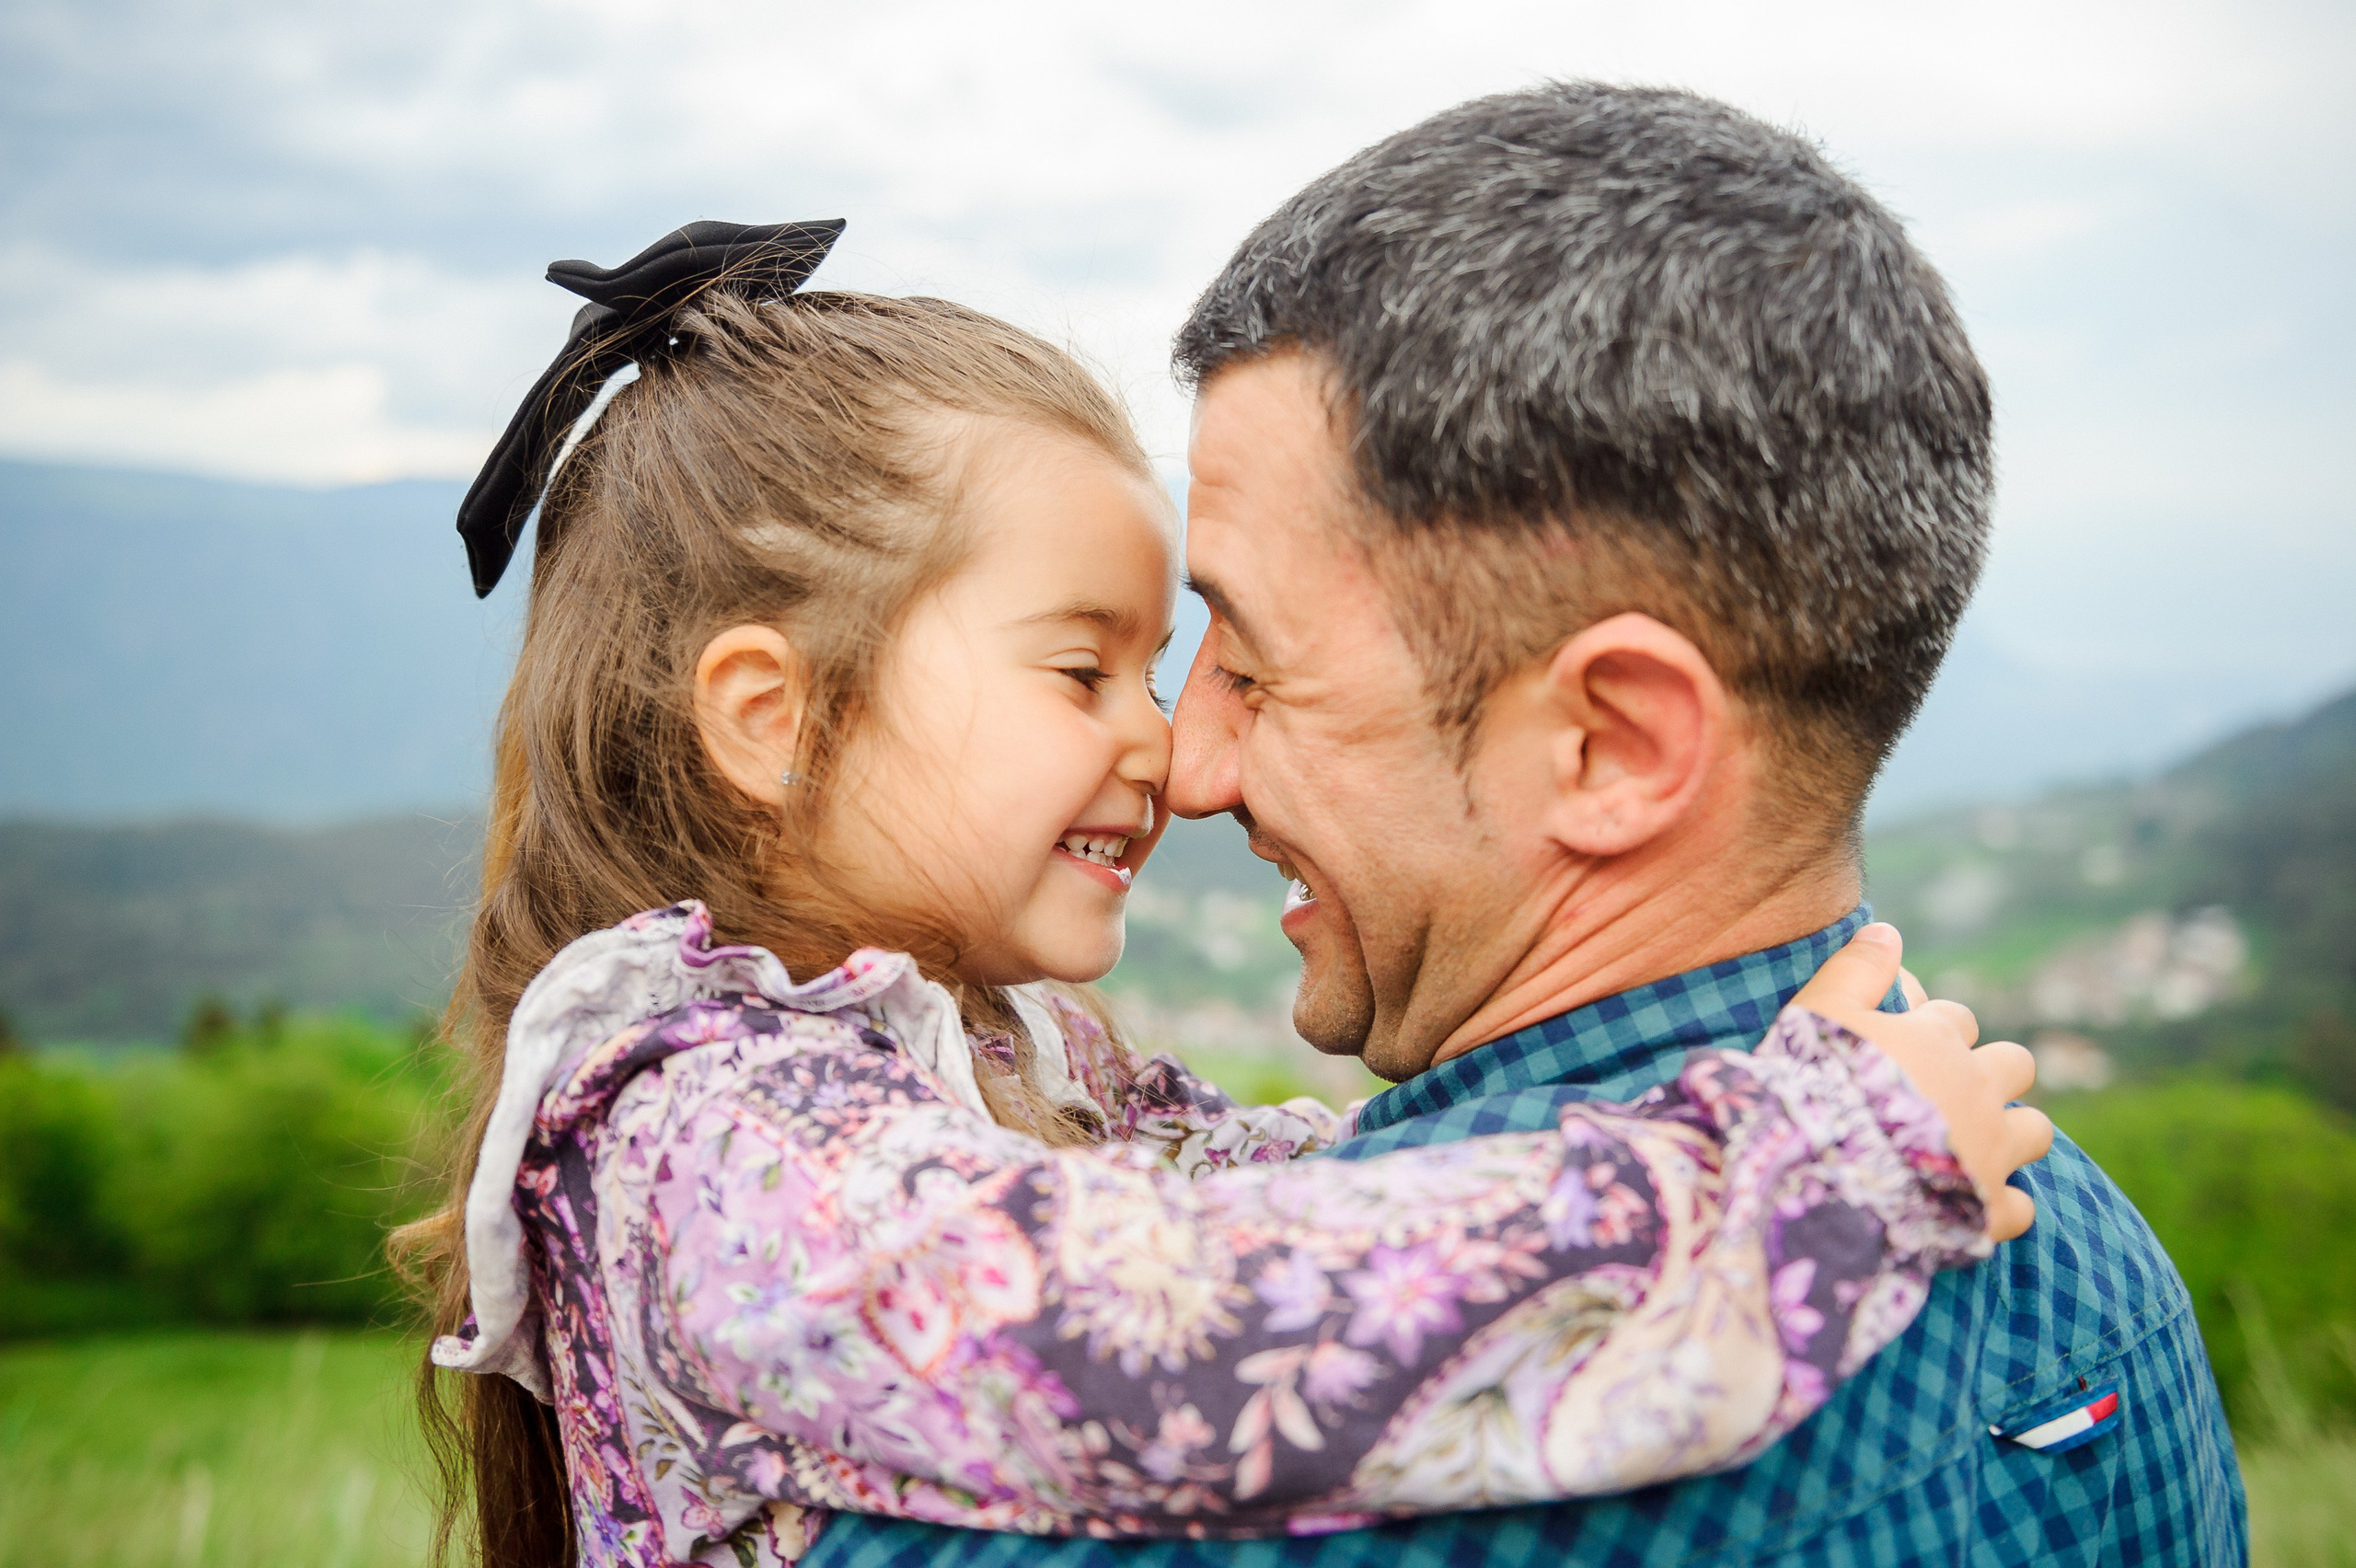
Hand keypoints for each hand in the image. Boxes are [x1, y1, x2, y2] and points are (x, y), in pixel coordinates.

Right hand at [1792, 923, 2054, 1242]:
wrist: (1821, 1176)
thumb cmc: (1813, 1087)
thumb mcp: (1817, 1014)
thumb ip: (1855, 970)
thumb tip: (1888, 930)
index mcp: (1936, 1040)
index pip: (1957, 1018)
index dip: (1935, 1029)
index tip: (1909, 1045)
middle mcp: (1976, 1089)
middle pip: (2015, 1065)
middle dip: (1994, 1073)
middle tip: (1954, 1093)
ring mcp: (1989, 1149)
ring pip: (2035, 1131)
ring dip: (2014, 1133)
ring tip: (1979, 1144)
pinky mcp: (1988, 1207)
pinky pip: (2020, 1206)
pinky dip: (2003, 1204)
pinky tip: (1974, 1204)